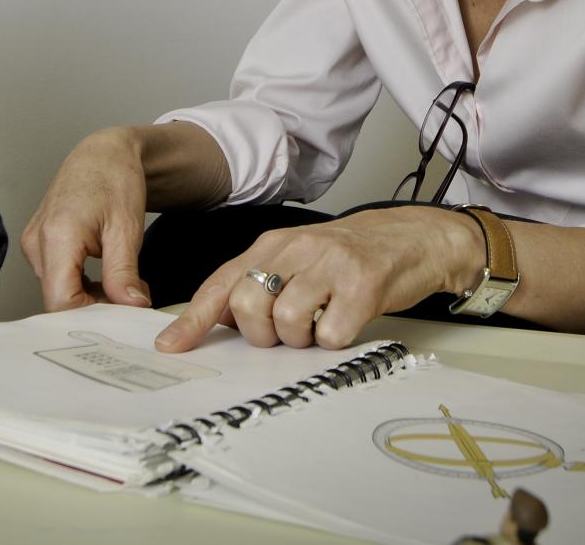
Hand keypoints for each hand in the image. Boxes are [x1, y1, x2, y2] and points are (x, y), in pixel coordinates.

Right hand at [22, 128, 153, 311]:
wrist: (102, 154)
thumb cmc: (114, 179)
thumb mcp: (127, 228)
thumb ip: (124, 272)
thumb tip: (130, 307)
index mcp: (57, 235)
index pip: (61, 301)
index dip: (92, 315)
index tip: (123, 313)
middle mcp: (37, 242)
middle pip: (58, 299)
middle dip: (96, 308)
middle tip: (132, 298)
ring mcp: (34, 244)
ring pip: (57, 292)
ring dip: (91, 298)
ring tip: (124, 283)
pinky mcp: (38, 245)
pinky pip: (56, 279)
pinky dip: (82, 286)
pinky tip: (106, 277)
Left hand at [155, 206, 478, 351]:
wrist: (414, 238)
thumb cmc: (351, 256)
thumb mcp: (298, 260)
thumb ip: (260, 283)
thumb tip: (222, 323)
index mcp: (273, 245)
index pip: (221, 282)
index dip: (192, 319)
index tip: (170, 346)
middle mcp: (296, 249)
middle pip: (247, 305)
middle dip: (262, 334)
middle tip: (288, 331)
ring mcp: (330, 264)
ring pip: (286, 322)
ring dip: (302, 338)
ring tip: (322, 322)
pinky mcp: (363, 284)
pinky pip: (330, 334)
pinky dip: (335, 340)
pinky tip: (346, 321)